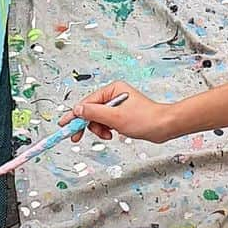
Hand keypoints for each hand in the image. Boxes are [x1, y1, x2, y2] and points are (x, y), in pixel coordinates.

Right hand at [59, 80, 173, 144]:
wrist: (163, 127)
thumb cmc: (145, 119)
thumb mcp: (115, 117)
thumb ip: (94, 113)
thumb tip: (78, 109)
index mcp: (113, 89)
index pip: (87, 102)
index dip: (75, 115)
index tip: (64, 125)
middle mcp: (114, 94)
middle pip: (91, 110)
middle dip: (87, 124)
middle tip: (76, 137)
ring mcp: (118, 105)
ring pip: (97, 118)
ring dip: (98, 129)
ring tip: (108, 135)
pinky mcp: (121, 114)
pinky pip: (106, 122)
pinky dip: (105, 129)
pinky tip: (112, 134)